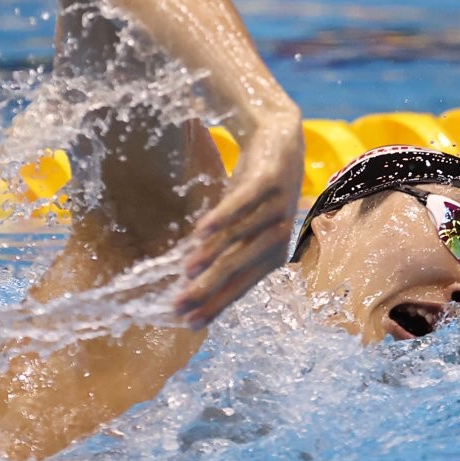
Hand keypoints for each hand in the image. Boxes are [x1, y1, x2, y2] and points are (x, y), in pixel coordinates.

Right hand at [174, 112, 303, 327]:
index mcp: (271, 253)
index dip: (216, 304)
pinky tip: (202, 229)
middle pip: (240, 267)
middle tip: (180, 305)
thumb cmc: (254, 190)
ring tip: (186, 270)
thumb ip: (222, 250)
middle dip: (210, 289)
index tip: (189, 323)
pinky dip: (226, 215)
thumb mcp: (239, 224)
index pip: (241, 285)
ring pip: (242, 237)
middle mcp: (279, 235)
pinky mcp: (272, 180)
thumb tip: (187, 279)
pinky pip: (246, 201)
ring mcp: (278, 207)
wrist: (278, 137)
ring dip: (214, 254)